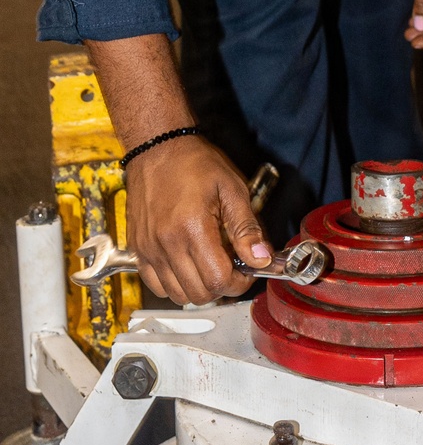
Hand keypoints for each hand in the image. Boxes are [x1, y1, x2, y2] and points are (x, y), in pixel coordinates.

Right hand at [126, 136, 272, 304]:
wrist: (158, 149)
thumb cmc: (195, 164)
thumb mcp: (232, 189)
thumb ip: (247, 228)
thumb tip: (262, 259)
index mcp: (192, 229)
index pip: (219, 280)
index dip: (240, 282)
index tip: (247, 271)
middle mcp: (166, 244)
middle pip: (199, 294)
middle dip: (223, 287)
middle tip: (232, 268)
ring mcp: (149, 249)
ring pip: (177, 295)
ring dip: (200, 289)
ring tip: (210, 265)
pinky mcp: (138, 250)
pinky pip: (156, 286)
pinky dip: (175, 285)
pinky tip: (188, 266)